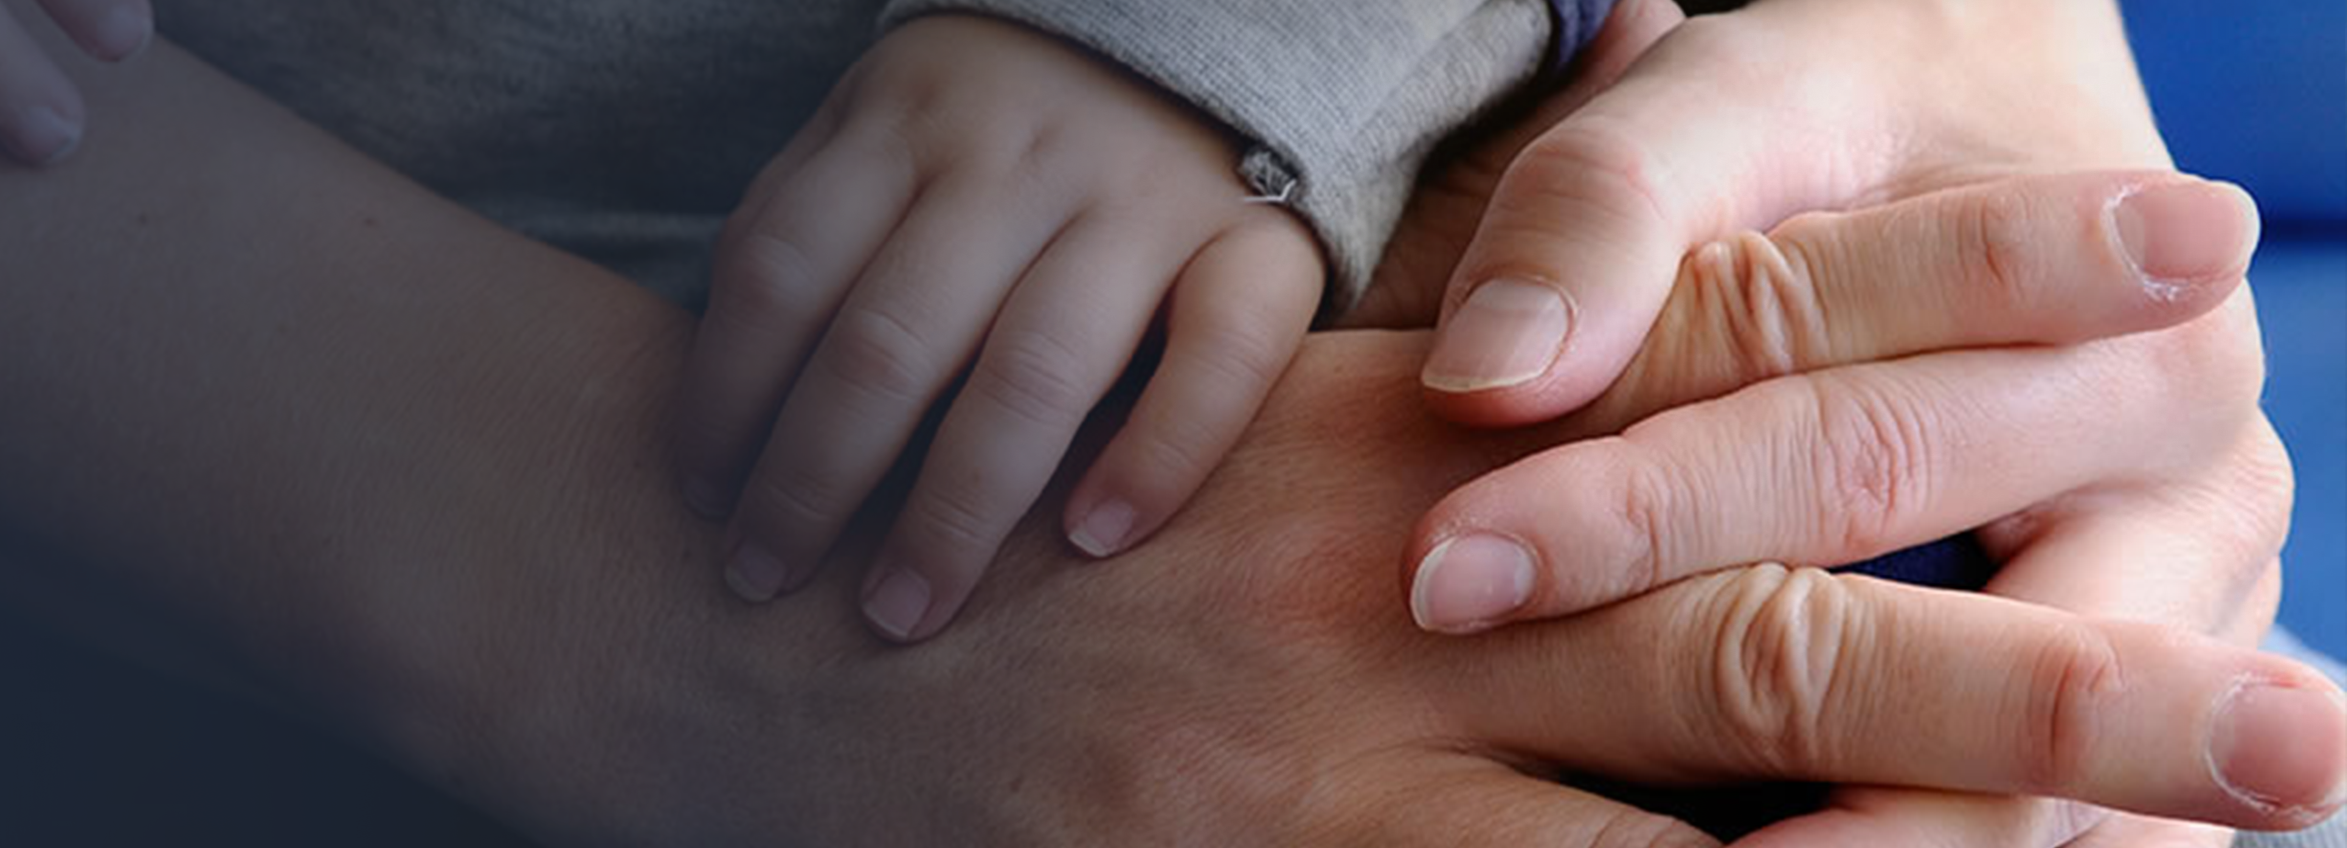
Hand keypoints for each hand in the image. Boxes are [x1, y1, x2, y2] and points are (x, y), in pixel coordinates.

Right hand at [466, 333, 2341, 846]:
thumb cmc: (999, 516)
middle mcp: (1408, 573)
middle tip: (2326, 717)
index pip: (1731, 323)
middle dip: (2067, 657)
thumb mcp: (1239, 417)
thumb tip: (1627, 404)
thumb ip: (1458, 418)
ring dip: (1970, 843)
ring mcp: (1343, 757)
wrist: (708, 607)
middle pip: (1789, 592)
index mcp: (1411, 415)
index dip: (1972, 280)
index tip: (2191, 245)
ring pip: (1712, 795)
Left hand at [671, 14, 1321, 641]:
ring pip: (1033, 370)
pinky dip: (1159, 455)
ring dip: (953, 511)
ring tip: (900, 610)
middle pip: (889, 341)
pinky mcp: (1262, 246)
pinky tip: (1093, 542)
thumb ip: (810, 228)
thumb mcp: (885, 127)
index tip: (705, 501)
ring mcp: (1143, 200)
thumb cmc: (1002, 124)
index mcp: (905, 127)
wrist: (1205, 31)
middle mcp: (1018, 161)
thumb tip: (725, 401)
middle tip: (765, 579)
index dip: (726, 396)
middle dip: (812, 481)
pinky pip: (1219, 358)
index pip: (781, 273)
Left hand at [1354, 0, 2305, 841]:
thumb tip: (1489, 373)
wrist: (1990, 132)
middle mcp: (2195, 477)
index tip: (1445, 570)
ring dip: (1884, 840)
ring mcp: (2192, 608)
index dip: (1641, 514)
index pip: (1851, 445)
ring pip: (2044, 784)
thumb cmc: (1839, 116)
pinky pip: (2055, 824)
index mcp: (2137, 316)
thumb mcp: (1730, 100)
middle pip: (1972, 644)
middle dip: (1753, 712)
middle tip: (1558, 774)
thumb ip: (1607, 210)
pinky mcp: (2148, 699)